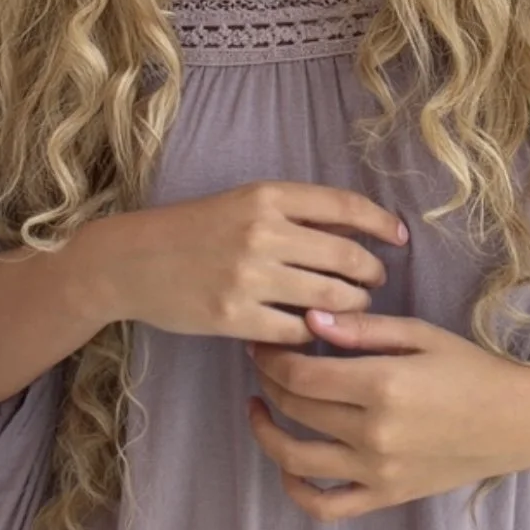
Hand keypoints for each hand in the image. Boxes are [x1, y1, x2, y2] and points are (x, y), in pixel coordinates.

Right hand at [84, 180, 408, 342]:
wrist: (130, 260)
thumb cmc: (192, 230)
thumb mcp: (243, 203)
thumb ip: (295, 213)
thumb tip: (358, 228)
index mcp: (267, 196)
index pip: (345, 206)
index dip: (381, 223)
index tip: (399, 238)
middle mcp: (261, 232)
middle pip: (346, 257)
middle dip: (371, 274)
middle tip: (374, 283)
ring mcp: (248, 277)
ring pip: (329, 298)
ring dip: (351, 306)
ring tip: (349, 308)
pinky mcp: (234, 317)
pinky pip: (297, 331)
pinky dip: (313, 333)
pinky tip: (314, 332)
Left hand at [245, 306, 529, 521]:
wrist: (518, 421)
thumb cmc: (471, 369)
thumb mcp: (421, 334)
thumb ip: (362, 328)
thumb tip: (308, 319)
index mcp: (383, 385)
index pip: (300, 373)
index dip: (271, 356)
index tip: (265, 343)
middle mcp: (374, 432)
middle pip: (294, 407)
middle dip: (269, 380)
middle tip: (265, 362)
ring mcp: (378, 471)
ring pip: (296, 457)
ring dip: (266, 432)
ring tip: (261, 408)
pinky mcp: (386, 496)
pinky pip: (326, 506)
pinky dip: (296, 489)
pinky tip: (288, 463)